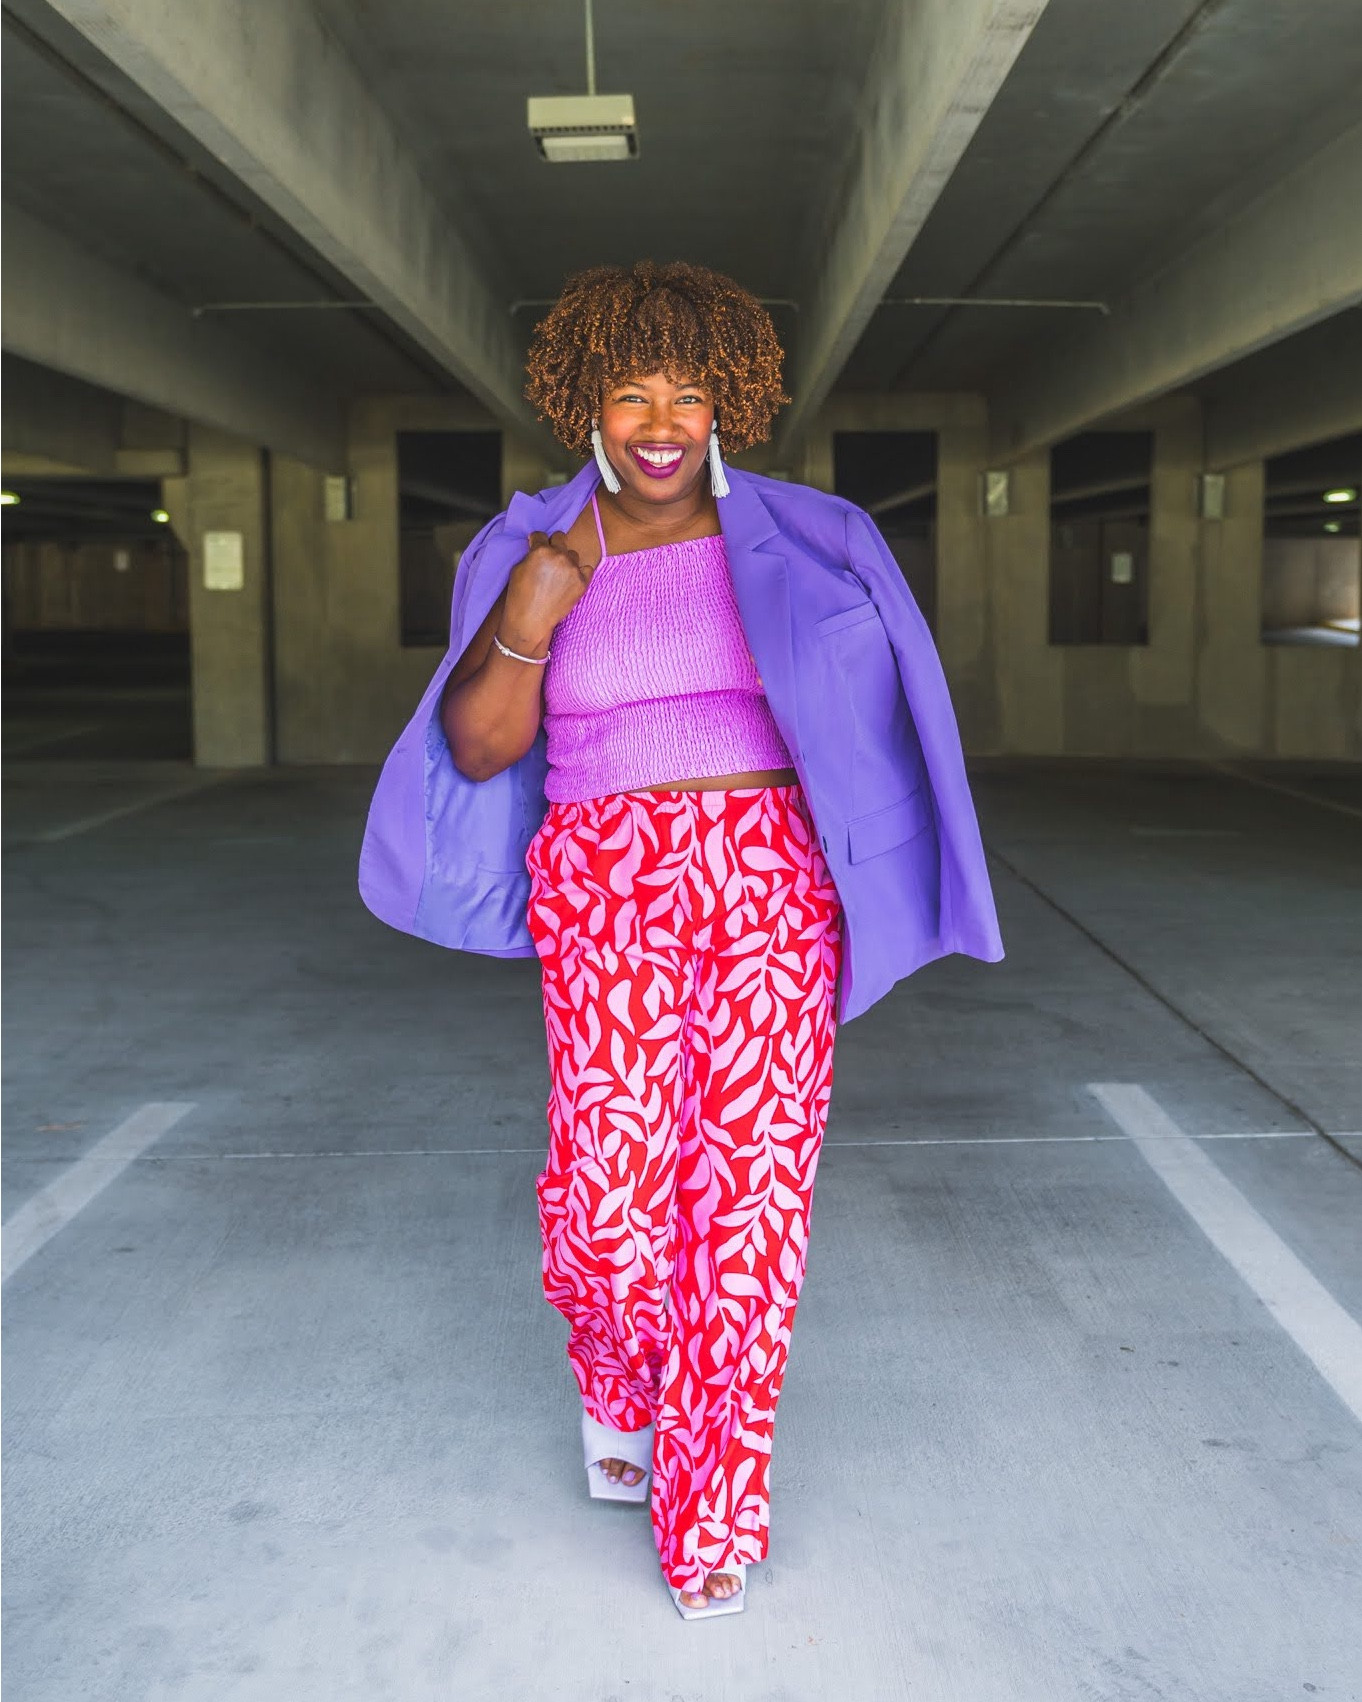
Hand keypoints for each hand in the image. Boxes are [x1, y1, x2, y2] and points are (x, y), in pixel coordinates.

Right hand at [499, 530, 593, 655]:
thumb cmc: (520, 596)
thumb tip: (537, 549)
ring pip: (573, 554)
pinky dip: (580, 572)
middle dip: (553, 545)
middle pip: (560, 538)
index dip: (537, 541)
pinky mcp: (583, 582)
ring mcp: (573, 568)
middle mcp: (559, 555)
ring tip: (558, 575)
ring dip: (566, 560)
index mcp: (540, 550)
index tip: (536, 546)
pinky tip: (571, 580)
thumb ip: (530, 554)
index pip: (541, 535)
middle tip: (549, 559)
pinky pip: (587, 568)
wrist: (531, 620)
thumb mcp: (517, 569)